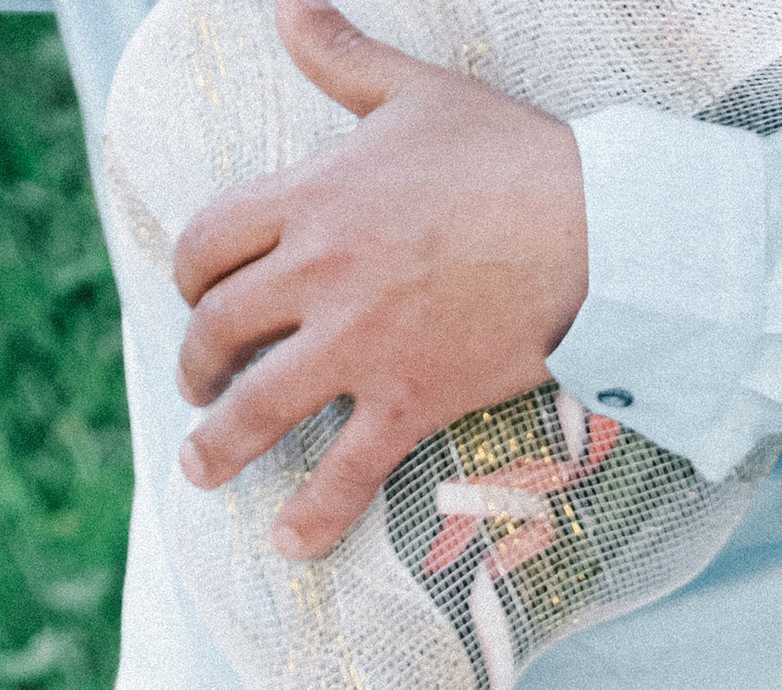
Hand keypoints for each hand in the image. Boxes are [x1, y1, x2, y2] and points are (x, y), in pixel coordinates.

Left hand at [173, 0, 588, 558]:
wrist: (592, 232)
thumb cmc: (510, 157)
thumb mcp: (413, 93)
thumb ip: (341, 57)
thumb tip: (289, 6)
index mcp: (308, 198)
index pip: (210, 242)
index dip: (189, 275)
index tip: (196, 298)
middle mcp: (317, 275)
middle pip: (219, 327)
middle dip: (196, 362)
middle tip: (198, 385)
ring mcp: (359, 346)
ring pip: (259, 406)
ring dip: (220, 444)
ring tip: (201, 470)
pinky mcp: (409, 401)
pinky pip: (346, 471)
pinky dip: (313, 514)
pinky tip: (291, 544)